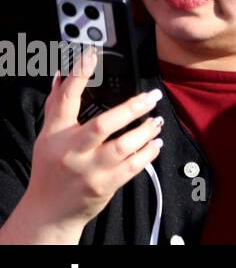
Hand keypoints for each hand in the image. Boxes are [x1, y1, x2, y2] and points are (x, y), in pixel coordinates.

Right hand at [2, 49, 163, 243]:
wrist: (49, 212)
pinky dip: (148, 152)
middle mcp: (72, 152)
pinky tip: (155, 142)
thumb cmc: (50, 170)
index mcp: (55, 136)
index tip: (92, 55)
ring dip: (146, 131)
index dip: (78, 76)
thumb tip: (61, 74)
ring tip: (156, 120)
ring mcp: (90, 170)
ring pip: (124, 146)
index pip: (65, 101)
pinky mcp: (106, 185)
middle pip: (103, 125)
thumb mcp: (47, 137)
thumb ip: (57, 106)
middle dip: (131, 108)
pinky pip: (133, 166)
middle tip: (151, 96)